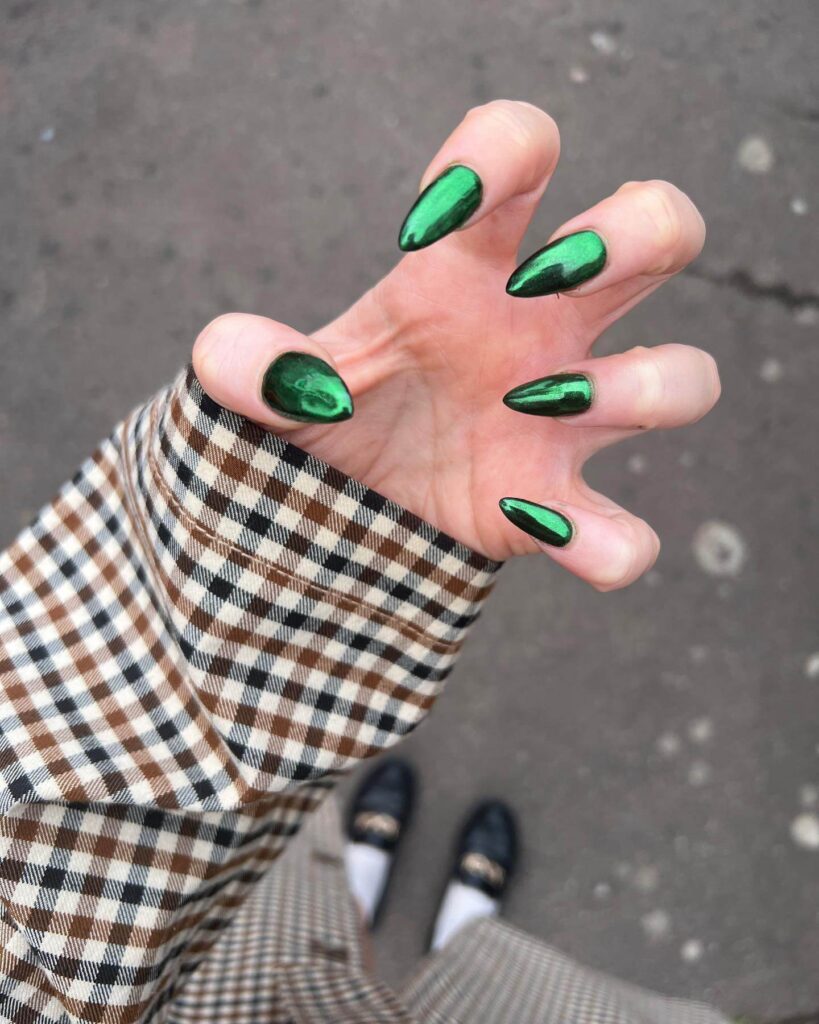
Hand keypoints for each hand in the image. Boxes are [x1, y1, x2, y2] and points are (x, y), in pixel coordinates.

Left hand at [193, 101, 718, 587]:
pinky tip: (534, 522)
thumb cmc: (335, 410)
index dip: (499, 154)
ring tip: (533, 404)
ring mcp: (566, 417)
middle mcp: (541, 326)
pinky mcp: (559, 505)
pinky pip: (627, 532)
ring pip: (685, 375)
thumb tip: (229, 357)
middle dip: (634, 233)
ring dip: (636, 385)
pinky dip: (603, 540)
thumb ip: (258, 362)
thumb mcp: (287, 379)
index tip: (429, 221)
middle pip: (660, 227)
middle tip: (543, 283)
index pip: (522, 152)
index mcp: (470, 267)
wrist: (348, 506)